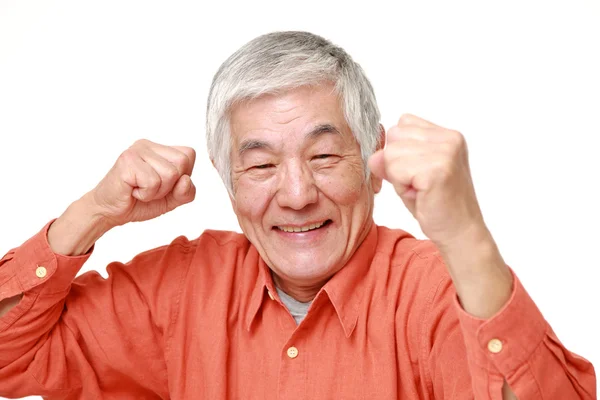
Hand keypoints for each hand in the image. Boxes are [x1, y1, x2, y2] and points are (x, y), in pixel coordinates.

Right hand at [89, 139, 196, 227]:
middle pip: (182, 162)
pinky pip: (153, 182)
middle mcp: (148, 145)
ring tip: (140, 189)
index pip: (189, 154)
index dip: (182, 175)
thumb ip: (186, 192)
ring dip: (157, 191)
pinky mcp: (127, 161)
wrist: (109, 212)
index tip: (162, 183)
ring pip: (170, 173)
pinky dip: (145, 194)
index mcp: (160, 149)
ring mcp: (137, 150)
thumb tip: (185, 179)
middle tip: (149, 188)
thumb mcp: (171, 200)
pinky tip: (132, 191)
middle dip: (170, 185)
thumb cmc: (139, 203)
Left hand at [368, 114, 484, 248]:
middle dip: (396, 163)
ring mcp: (445, 152)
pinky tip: (420, 195)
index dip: (400, 150)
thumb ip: (391, 159)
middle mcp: (450, 138)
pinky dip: (401, 186)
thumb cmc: (437, 206)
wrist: (460, 233)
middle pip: (394, 136)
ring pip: (391, 153)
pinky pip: (395, 169)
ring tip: (419, 190)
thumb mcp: (410, 176)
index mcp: (448, 135)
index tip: (417, 172)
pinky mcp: (437, 169)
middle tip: (418, 184)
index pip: (403, 123)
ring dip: (398, 176)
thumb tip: (373, 156)